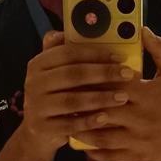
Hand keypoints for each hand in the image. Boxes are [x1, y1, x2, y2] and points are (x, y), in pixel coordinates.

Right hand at [20, 31, 135, 159]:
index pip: (68, 52)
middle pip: (72, 74)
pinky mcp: (42, 128)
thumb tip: (83, 28)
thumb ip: (66, 53)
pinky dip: (89, 121)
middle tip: (127, 74)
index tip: (119, 56)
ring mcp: (36, 106)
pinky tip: (106, 118)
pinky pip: (70, 124)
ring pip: (72, 100)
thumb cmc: (55, 97)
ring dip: (100, 98)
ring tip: (122, 97)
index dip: (95, 53)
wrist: (37, 132)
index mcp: (38, 64)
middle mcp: (34, 83)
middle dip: (103, 73)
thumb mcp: (55, 74)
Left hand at [62, 26, 160, 160]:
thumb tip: (143, 30)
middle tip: (64, 100)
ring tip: (69, 121)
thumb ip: (160, 50)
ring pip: (102, 136)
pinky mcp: (138, 156)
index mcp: (145, 94)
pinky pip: (111, 155)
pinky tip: (83, 144)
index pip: (112, 85)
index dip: (93, 81)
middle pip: (102, 111)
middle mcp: (139, 118)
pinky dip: (95, 151)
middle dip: (82, 106)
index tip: (77, 77)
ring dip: (83, 130)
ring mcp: (138, 139)